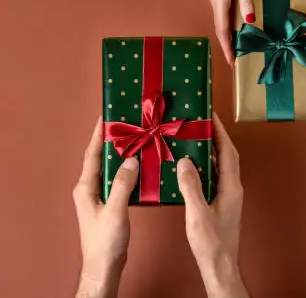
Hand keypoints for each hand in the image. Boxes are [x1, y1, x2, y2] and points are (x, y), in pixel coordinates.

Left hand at [73, 118, 138, 297]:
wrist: (105, 265)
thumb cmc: (105, 241)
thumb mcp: (115, 210)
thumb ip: (122, 184)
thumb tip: (132, 161)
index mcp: (86, 188)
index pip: (91, 155)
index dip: (97, 136)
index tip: (105, 118)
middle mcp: (90, 190)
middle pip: (100, 159)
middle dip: (111, 142)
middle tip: (126, 126)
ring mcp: (99, 197)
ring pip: (111, 170)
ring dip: (122, 156)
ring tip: (136, 142)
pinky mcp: (110, 204)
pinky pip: (119, 181)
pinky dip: (129, 172)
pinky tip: (141, 169)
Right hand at [177, 113, 247, 297]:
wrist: (220, 266)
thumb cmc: (211, 244)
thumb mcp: (197, 214)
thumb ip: (191, 187)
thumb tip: (186, 162)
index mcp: (231, 187)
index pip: (228, 152)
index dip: (220, 132)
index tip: (212, 116)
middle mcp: (233, 188)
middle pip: (227, 156)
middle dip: (216, 137)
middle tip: (201, 123)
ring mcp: (229, 196)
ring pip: (221, 167)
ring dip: (210, 152)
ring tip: (194, 139)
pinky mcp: (222, 204)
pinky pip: (215, 178)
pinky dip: (205, 167)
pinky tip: (192, 168)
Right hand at [200, 0, 253, 65]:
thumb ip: (246, 1)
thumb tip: (249, 22)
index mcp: (219, 0)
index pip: (222, 30)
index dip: (226, 48)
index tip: (231, 63)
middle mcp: (215, 1)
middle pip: (221, 29)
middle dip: (227, 46)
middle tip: (235, 61)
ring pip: (222, 21)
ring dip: (229, 36)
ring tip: (238, 49)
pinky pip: (225, 13)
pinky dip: (230, 25)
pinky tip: (239, 28)